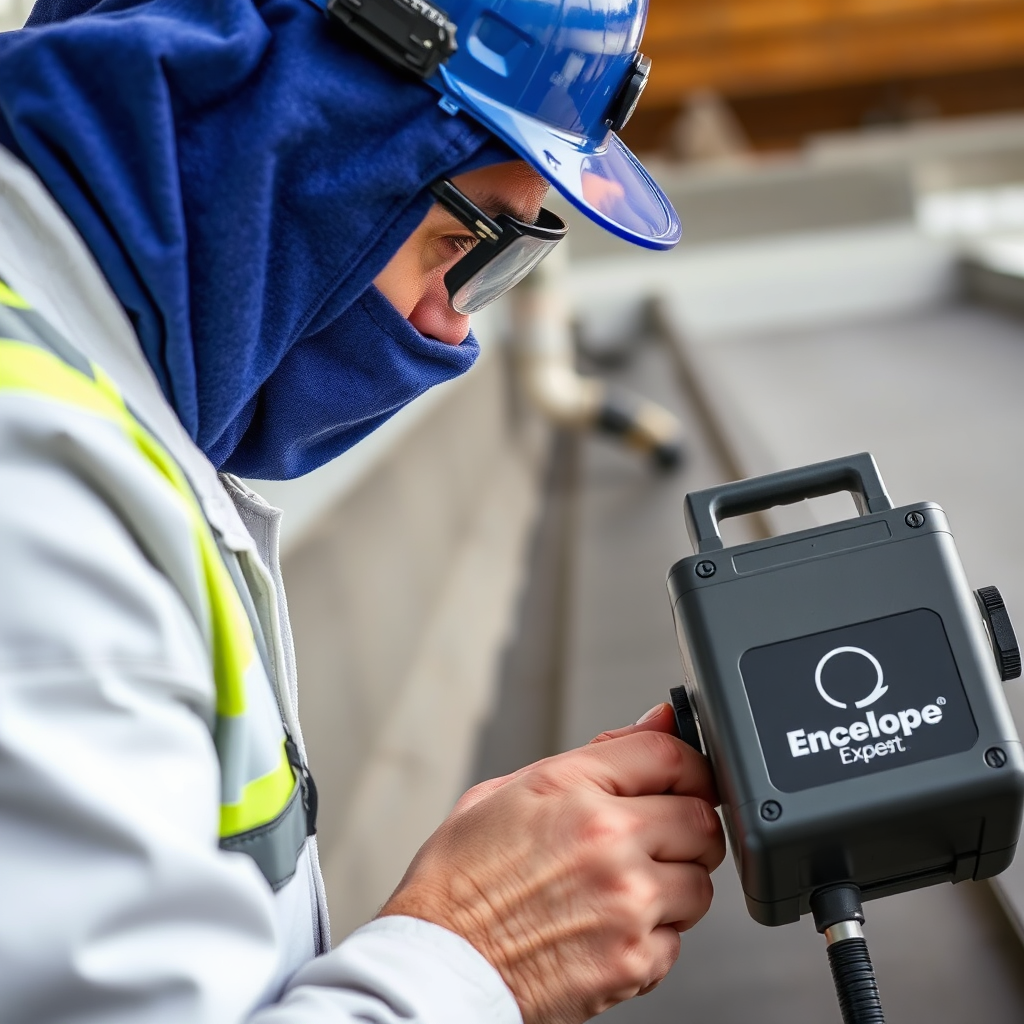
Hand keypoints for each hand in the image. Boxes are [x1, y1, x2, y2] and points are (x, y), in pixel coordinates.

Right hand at [378, 703, 724, 1023]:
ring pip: (699, 884)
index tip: (684, 780)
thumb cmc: (459, 881)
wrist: (436, 964)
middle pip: (701, 819)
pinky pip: (677, 941)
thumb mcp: (508, 791)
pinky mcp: (633, 960)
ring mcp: (626, 902)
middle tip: (657, 841)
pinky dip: (652, 938)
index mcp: (572, 789)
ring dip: (673, 886)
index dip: (687, 766)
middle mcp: (607, 840)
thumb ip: (595, 755)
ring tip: (623, 891)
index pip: (670, 755)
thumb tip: (655, 724)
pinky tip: (608, 929)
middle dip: (686, 829)